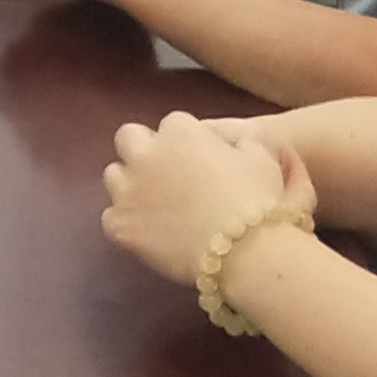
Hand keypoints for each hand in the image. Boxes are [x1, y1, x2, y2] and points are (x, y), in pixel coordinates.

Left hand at [100, 111, 315, 284]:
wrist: (246, 252)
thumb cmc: (260, 201)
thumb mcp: (265, 158)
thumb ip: (246, 141)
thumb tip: (241, 141)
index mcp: (181, 133)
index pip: (174, 124)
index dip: (186, 141)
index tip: (199, 158)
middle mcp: (146, 154)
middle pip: (129, 137)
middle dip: (145, 149)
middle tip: (166, 173)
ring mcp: (128, 190)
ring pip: (114, 175)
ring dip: (131, 183)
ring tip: (154, 203)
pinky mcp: (120, 225)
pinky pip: (112, 217)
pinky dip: (127, 223)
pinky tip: (147, 232)